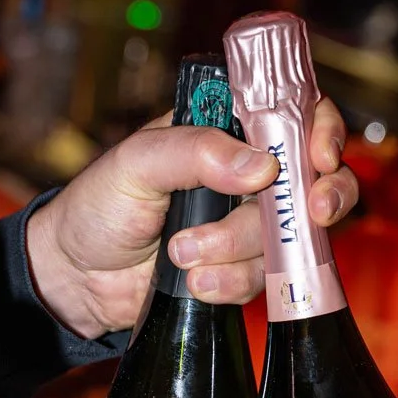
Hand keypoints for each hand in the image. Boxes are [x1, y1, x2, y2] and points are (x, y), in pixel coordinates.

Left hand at [26, 97, 358, 338]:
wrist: (76, 278)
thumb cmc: (98, 206)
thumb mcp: (137, 163)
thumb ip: (197, 153)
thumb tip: (260, 165)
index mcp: (224, 129)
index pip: (293, 113)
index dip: (321, 131)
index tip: (320, 158)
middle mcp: (245, 174)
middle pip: (309, 181)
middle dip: (314, 202)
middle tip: (311, 216)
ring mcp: (245, 226)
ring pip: (285, 239)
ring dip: (238, 252)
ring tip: (181, 254)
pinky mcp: (239, 270)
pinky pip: (262, 279)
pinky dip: (231, 283)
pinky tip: (194, 284)